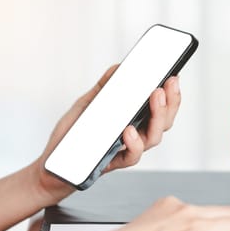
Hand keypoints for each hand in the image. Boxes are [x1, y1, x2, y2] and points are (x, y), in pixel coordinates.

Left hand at [34, 65, 181, 204]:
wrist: (55, 163)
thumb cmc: (73, 135)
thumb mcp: (87, 103)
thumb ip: (105, 87)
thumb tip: (120, 67)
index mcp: (133, 119)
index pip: (160, 106)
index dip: (171, 93)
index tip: (174, 75)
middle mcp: (134, 134)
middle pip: (163, 121)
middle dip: (171, 101)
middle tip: (168, 83)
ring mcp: (126, 148)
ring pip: (153, 137)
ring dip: (158, 117)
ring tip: (155, 97)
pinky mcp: (113, 162)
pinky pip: (131, 156)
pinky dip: (133, 143)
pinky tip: (128, 130)